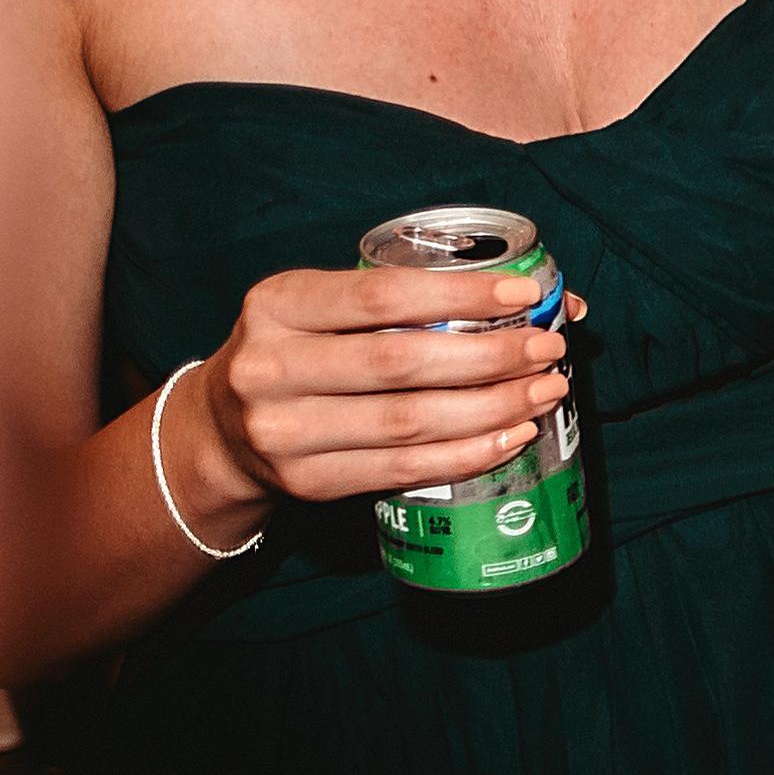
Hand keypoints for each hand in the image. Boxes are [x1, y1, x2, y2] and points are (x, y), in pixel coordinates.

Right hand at [202, 263, 578, 511]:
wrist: (222, 429)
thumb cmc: (301, 351)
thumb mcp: (324, 308)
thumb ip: (412, 299)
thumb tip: (551, 298)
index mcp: (277, 303)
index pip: (382, 295)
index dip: (461, 295)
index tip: (526, 293)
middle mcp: (270, 366)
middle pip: (401, 364)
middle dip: (491, 356)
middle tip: (548, 349)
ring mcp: (283, 431)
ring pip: (409, 421)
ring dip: (492, 407)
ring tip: (545, 390)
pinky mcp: (306, 482)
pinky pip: (403, 469)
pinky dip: (467, 454)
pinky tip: (511, 436)